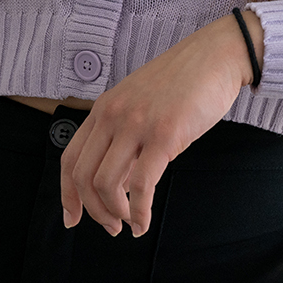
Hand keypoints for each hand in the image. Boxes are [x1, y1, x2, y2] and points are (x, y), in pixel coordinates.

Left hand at [59, 11, 263, 236]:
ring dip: (115, 213)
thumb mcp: (139, 105)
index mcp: (103, 108)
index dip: (67, 195)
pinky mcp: (164, 134)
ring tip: (130, 223)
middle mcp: (113, 115)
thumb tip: (116, 183)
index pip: (70, 159)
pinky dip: (140, 212)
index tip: (72, 219)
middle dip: (93, 211)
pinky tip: (144, 222)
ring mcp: (136, 124)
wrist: (215, 56)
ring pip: (106, 183)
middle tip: (111, 227)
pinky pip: (141, 185)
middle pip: (82, 176)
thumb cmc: (183, 83)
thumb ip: (123, 139)